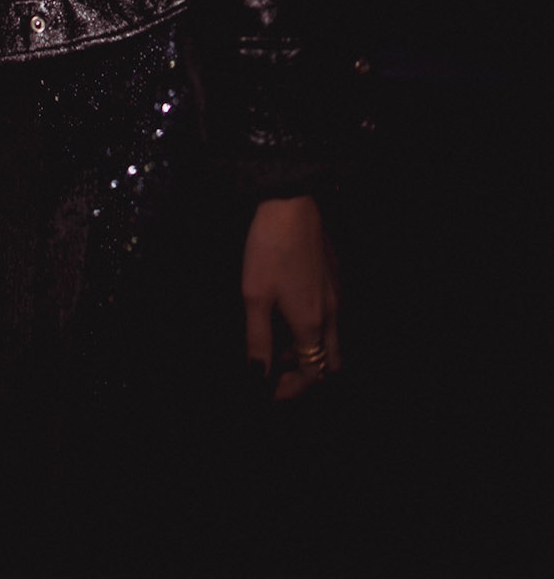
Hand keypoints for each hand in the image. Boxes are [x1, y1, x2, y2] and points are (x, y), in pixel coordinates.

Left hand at [242, 195, 340, 399]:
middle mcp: (332, 314)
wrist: (291, 203)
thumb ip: (258, 340)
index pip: (313, 375)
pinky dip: (314, 327)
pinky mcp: (334, 276)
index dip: (292, 389)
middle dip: (306, 374)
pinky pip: (331, 316)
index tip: (269, 390)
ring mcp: (337, 294)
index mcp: (312, 324)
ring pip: (332, 339)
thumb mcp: (255, 296)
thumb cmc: (270, 248)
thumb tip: (257, 377)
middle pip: (331, 363)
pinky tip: (289, 311)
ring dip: (308, 350)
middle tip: (277, 369)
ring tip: (277, 340)